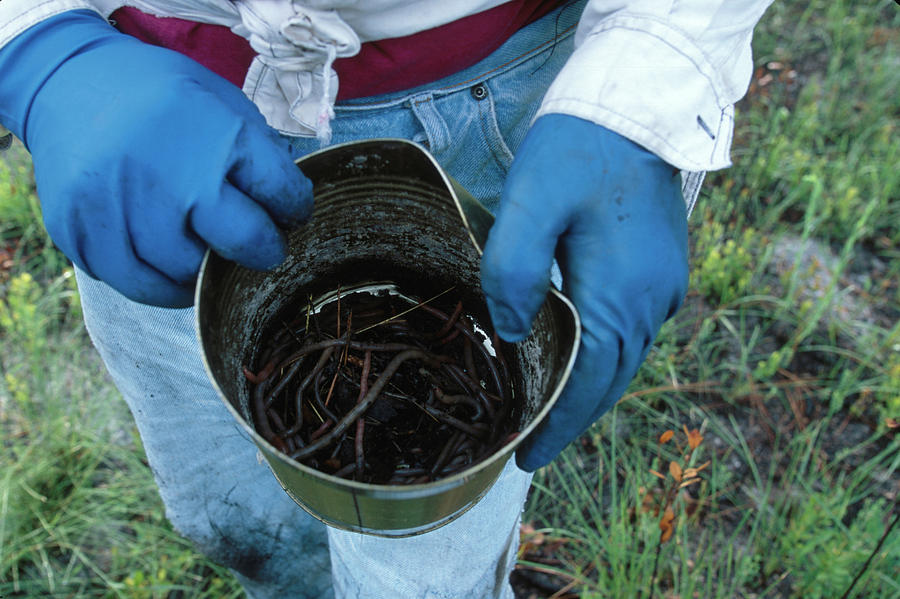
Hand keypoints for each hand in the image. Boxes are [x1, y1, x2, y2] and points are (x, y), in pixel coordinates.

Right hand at [0, 10, 311, 306]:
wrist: (66, 79)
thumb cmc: (161, 97)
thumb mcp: (221, 100)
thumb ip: (258, 151)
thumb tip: (288, 207)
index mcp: (214, 132)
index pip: (282, 193)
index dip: (295, 209)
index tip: (289, 214)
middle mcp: (167, 169)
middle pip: (241, 242)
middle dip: (263, 251)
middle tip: (260, 247)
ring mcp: (118, 202)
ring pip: (185, 273)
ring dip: (207, 274)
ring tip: (211, 256)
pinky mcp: (78, 228)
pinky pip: (134, 284)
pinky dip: (162, 287)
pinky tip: (172, 270)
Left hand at [481, 114, 688, 470]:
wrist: (637, 105)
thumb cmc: (578, 151)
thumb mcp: (530, 204)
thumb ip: (512, 272)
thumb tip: (511, 330)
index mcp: (619, 295)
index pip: (587, 385)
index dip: (558, 426)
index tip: (528, 459)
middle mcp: (651, 302)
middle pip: (609, 382)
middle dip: (571, 417)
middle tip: (532, 444)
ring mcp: (664, 286)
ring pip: (623, 360)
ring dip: (588, 389)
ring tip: (550, 409)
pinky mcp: (664, 270)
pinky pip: (632, 331)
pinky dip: (604, 356)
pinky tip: (578, 356)